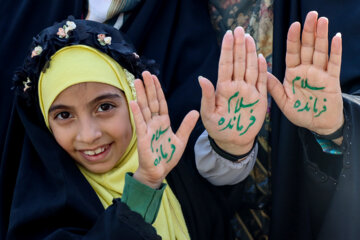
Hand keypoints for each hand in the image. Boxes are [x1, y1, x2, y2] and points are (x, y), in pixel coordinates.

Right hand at [130, 71, 198, 188]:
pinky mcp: (143, 138)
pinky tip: (133, 101)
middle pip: (151, 102)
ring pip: (144, 109)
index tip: (155, 77)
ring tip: (138, 81)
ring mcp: (148, 129)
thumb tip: (195, 112)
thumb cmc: (167, 157)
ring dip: (141, 95)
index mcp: (163, 123)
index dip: (158, 90)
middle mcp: (154, 123)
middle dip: (149, 87)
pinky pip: (140, 123)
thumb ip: (186, 126)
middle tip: (145, 73)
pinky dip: (137, 113)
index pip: (161, 103)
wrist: (159, 172)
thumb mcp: (181, 140)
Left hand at [199, 27, 267, 155]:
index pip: (225, 65)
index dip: (227, 50)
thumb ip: (206, 97)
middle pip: (238, 62)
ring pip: (250, 68)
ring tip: (250, 38)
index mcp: (223, 88)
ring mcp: (248, 91)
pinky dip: (261, 70)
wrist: (233, 141)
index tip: (228, 34)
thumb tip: (201, 78)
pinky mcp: (259, 99)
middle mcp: (236, 86)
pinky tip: (260, 58)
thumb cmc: (217, 128)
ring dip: (250, 53)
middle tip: (240, 29)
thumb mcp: (208, 114)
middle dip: (239, 46)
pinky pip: (261, 82)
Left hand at [267, 11, 343, 138]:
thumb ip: (274, 86)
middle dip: (308, 31)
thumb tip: (262, 71)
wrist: (318, 124)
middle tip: (311, 14)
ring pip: (320, 52)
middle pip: (307, 47)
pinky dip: (336, 51)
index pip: (292, 52)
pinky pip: (334, 64)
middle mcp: (306, 70)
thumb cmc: (300, 113)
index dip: (293, 39)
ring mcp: (320, 74)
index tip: (294, 25)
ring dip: (322, 36)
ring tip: (322, 21)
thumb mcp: (283, 101)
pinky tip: (336, 37)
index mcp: (293, 73)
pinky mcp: (332, 80)